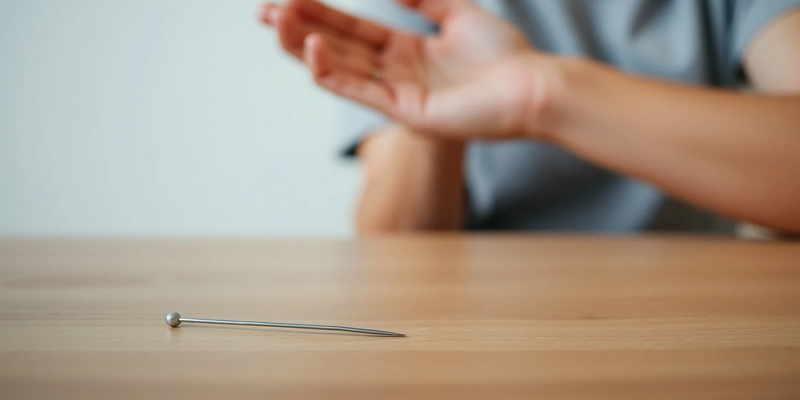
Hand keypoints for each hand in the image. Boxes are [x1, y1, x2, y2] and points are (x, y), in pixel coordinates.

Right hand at [259, 0, 549, 138]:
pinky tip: (311, 47)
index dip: (320, 12)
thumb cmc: (504, 54)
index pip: (352, 29)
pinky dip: (333, 71)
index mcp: (407, 50)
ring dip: (305, 46)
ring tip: (277, 22)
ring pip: (340, 68)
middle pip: (338, 46)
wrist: (533, 86)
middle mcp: (396, 73)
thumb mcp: (458, 13)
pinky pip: (360, 90)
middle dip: (300, 28)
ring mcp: (398, 93)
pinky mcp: (406, 111)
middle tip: (264, 10)